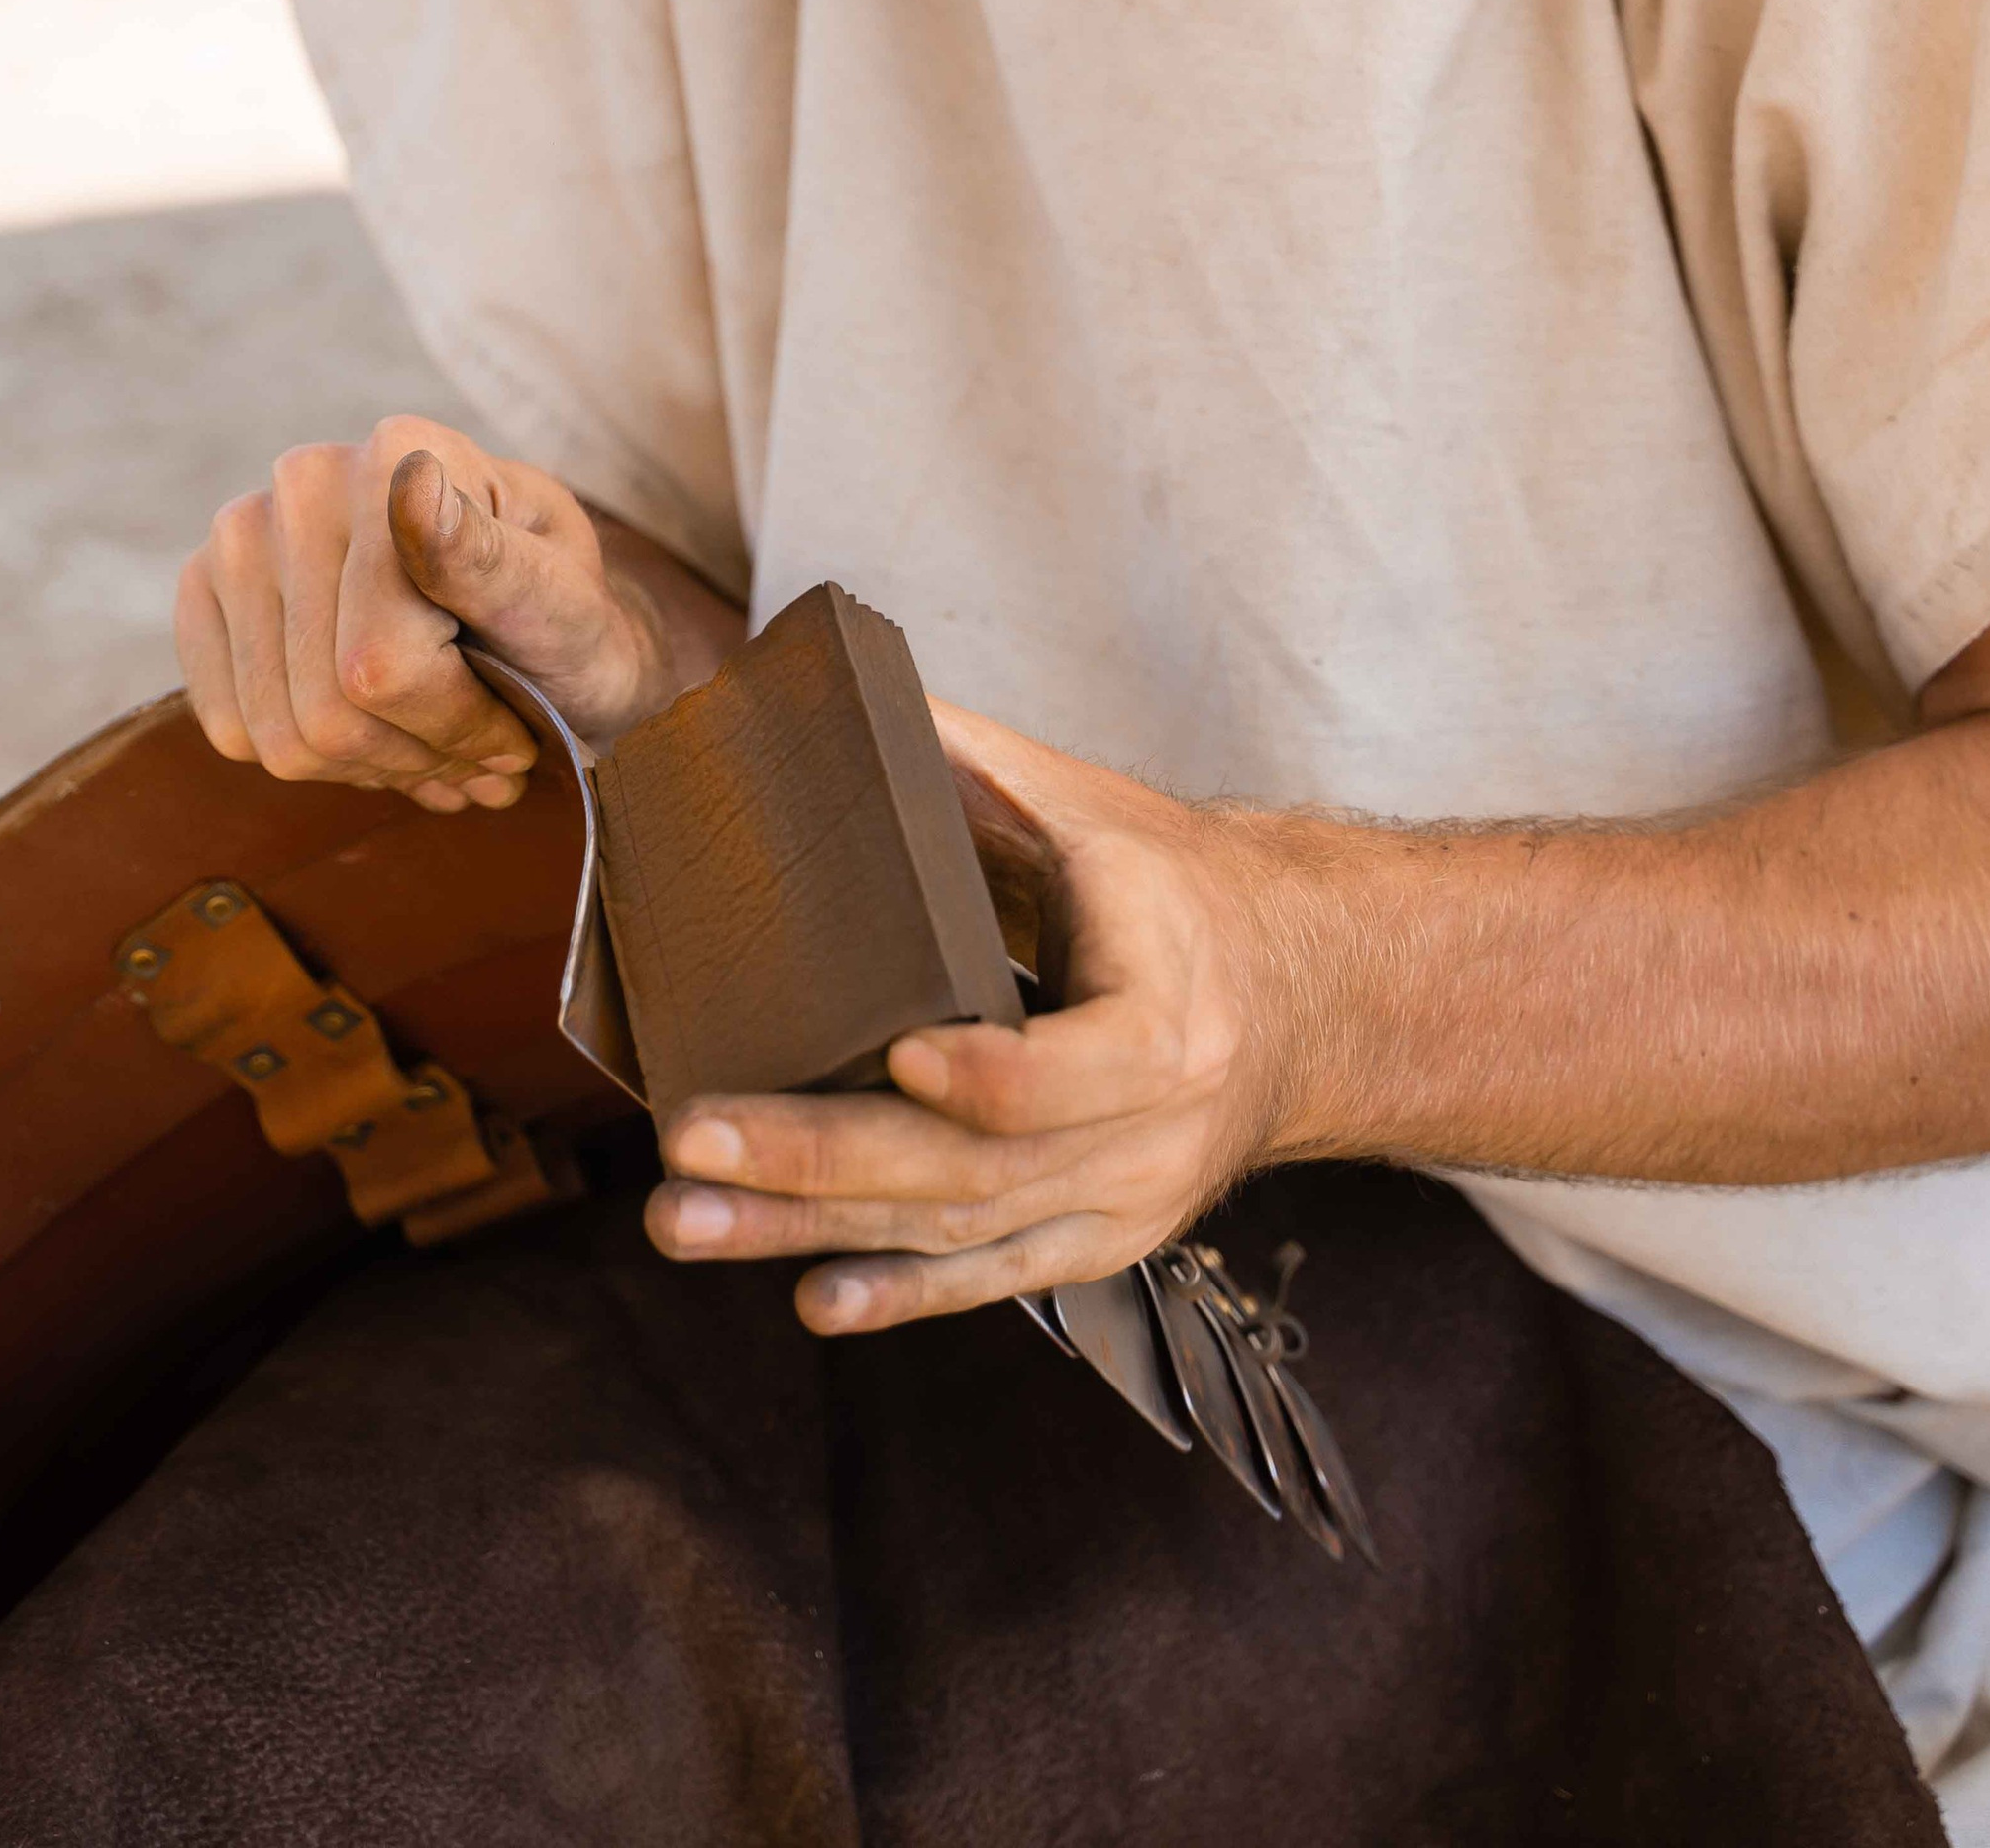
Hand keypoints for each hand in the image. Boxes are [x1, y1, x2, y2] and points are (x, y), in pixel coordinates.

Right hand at [175, 419, 683, 810]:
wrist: (539, 639)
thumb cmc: (565, 625)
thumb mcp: (565, 601)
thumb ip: (489, 557)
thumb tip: (412, 482)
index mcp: (402, 453)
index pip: (382, 666)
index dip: (459, 728)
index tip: (517, 734)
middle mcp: (304, 479)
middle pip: (326, 712)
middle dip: (420, 755)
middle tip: (482, 752)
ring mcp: (241, 533)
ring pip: (280, 736)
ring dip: (374, 768)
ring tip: (438, 744)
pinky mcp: (204, 590)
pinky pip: (233, 730)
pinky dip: (317, 762)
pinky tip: (380, 731)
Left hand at [644, 702, 1302, 1329]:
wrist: (1301, 996)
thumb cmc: (1178, 891)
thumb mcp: (1096, 812)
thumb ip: (971, 764)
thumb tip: (837, 694)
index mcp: (1163, 1017)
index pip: (1069, 1070)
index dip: (985, 1073)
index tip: (895, 1049)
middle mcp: (1148, 1134)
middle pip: (975, 1166)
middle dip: (821, 1155)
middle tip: (694, 1136)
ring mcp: (1121, 1201)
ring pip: (957, 1230)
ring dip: (811, 1229)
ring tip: (688, 1215)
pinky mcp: (1096, 1242)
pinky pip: (986, 1279)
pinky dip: (896, 1294)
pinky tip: (808, 1295)